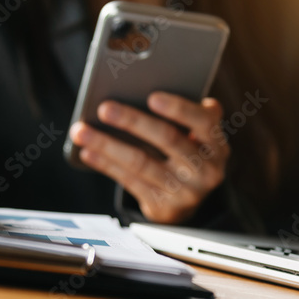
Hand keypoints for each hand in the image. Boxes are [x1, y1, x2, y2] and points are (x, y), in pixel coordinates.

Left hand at [69, 92, 228, 223]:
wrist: (189, 198)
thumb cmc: (186, 150)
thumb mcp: (195, 135)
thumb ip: (184, 115)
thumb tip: (140, 91)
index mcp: (216, 144)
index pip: (203, 122)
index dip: (178, 109)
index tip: (151, 97)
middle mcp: (206, 170)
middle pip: (167, 139)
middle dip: (133, 121)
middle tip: (104, 108)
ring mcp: (185, 192)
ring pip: (141, 163)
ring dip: (107, 145)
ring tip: (81, 131)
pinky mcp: (163, 206)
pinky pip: (130, 181)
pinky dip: (106, 165)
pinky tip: (88, 152)